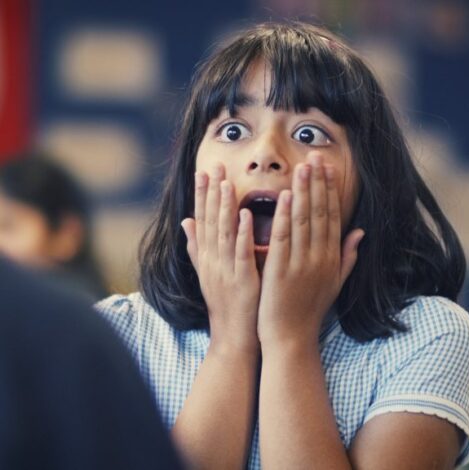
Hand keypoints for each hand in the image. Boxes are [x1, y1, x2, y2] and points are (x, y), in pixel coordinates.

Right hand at [181, 164, 260, 352]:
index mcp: (206, 257)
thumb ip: (196, 246)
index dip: (202, 195)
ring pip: (223, 233)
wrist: (232, 336)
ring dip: (223, 206)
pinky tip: (244, 214)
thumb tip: (185, 221)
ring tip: (225, 182)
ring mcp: (225, 270)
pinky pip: (240, 253)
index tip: (203, 171)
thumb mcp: (207, 273)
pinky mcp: (242, 280)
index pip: (202, 220)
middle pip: (210, 221)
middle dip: (211, 192)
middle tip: (214, 165)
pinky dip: (241, 233)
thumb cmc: (224, 303)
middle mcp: (212, 260)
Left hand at [257, 153, 363, 348]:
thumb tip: (360, 231)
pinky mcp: (281, 271)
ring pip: (304, 221)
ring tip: (302, 166)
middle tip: (315, 155)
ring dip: (303, 192)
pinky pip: (284, 238)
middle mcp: (319, 257)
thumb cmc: (311, 309)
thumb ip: (347, 255)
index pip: (332, 217)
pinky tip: (284, 196)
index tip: (327, 168)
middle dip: (318, 182)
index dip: (329, 190)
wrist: (292, 338)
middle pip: (320, 213)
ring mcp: (301, 264)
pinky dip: (285, 216)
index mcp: (331, 257)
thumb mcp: (335, 282)